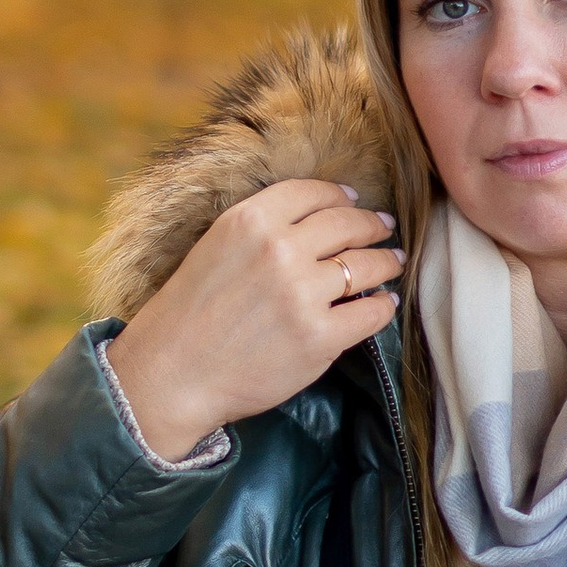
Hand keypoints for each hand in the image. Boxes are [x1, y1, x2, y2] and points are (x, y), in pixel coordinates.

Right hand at [106, 178, 402, 458]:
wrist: (172, 373)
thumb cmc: (189, 313)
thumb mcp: (216, 246)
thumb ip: (262, 228)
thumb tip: (318, 216)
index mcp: (251, 220)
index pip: (314, 193)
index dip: (342, 196)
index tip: (355, 202)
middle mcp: (281, 250)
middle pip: (348, 224)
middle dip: (373, 225)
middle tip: (385, 228)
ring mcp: (303, 294)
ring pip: (367, 265)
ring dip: (386, 262)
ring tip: (394, 263)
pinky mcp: (320, 337)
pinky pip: (371, 311)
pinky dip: (383, 306)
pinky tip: (385, 304)